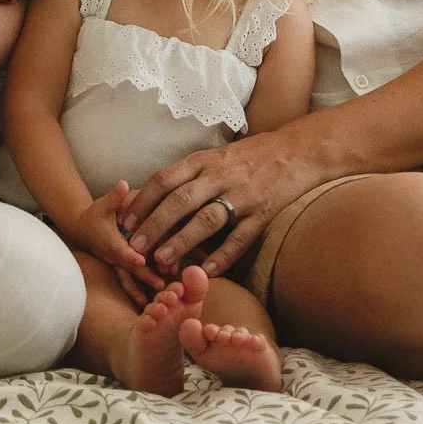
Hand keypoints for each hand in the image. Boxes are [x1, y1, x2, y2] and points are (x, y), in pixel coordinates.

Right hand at [65, 182, 162, 303]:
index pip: (121, 247)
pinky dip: (139, 291)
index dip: (130, 254)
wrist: (83, 230)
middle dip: (145, 276)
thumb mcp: (104, 204)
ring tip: (157, 297)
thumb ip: (114, 197)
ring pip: (130, 279)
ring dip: (143, 288)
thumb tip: (123, 183)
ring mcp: (117, 264)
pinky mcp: (122, 269)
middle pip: (130, 267)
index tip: (141, 260)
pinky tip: (151, 302)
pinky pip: (130, 282)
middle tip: (161, 285)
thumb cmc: (96, 214)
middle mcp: (113, 255)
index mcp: (110, 240)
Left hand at [123, 131, 325, 278]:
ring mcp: (242, 195)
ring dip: (183, 241)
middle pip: (180, 200)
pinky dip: (223, 256)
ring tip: (163, 260)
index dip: (143, 201)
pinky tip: (208, 272)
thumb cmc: (249, 156)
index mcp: (204, 160)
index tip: (125, 222)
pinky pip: (240, 238)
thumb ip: (189, 175)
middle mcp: (219, 176)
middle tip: (135, 247)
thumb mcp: (215, 156)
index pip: (165, 179)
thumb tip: (155, 198)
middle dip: (155, 224)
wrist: (297, 151)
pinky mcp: (262, 214)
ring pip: (207, 219)